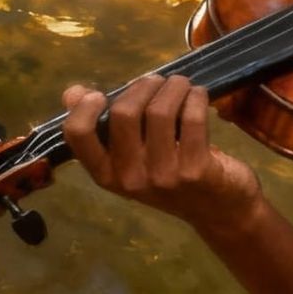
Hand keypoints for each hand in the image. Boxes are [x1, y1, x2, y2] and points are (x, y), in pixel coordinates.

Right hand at [61, 74, 262, 235]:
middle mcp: (131, 178)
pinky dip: (196, 97)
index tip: (100, 94)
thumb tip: (73, 93)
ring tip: (181, 85)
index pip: (78, 135)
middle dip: (143, 86)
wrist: (220, 211)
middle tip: (159, 82)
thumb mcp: (134, 159)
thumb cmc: (172, 177)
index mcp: (107, 174)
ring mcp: (164, 175)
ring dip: (173, 87)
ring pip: (160, 111)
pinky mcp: (196, 170)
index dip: (85, 107)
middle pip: (124, 113)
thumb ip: (104, 128)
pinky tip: (198, 96)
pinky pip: (193, 118)